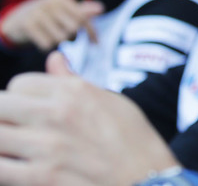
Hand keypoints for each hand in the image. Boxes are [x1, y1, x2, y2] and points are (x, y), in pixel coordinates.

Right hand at [0, 0, 102, 50]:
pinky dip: (46, 46)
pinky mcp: (27, 24)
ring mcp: (37, 12)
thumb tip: (101, 8)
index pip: (82, 17)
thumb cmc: (46, 15)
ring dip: (58, 42)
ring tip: (50, 35)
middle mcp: (49, 1)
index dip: (91, 32)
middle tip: (63, 35)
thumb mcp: (62, 10)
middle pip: (73, 29)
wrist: (15, 20)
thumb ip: (81, 11)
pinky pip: (47, 44)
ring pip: (60, 38)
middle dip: (71, 36)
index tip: (96, 44)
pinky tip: (41, 39)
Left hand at [0, 52, 177, 185]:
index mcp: (74, 91)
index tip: (29, 111)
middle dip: (4, 117)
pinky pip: (1, 169)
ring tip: (17, 148)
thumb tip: (54, 58)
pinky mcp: (42, 178)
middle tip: (17, 129)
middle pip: (0, 106)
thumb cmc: (133, 139)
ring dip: (4, 142)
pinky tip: (17, 168)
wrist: (149, 177)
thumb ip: (74, 81)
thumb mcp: (111, 100)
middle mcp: (57, 114)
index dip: (21, 98)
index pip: (19, 84)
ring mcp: (47, 147)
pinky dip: (4, 167)